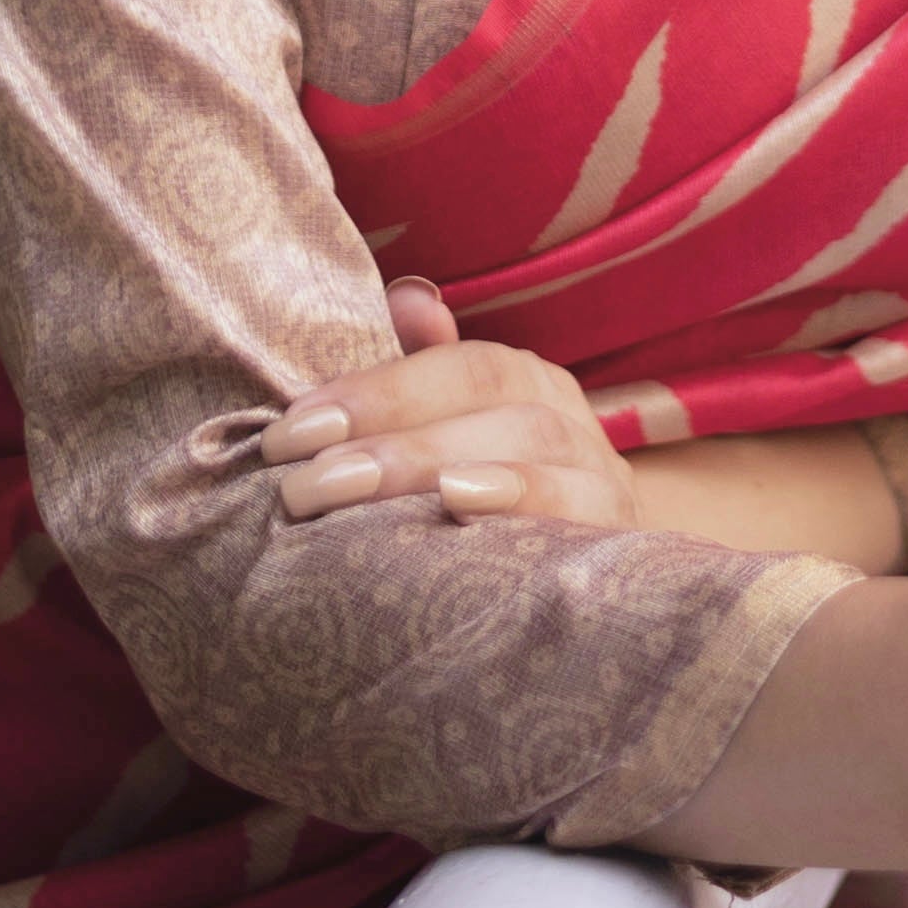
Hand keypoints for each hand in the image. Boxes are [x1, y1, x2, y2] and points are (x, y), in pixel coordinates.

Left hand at [256, 283, 641, 534]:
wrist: (580, 612)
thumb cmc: (487, 512)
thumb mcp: (450, 444)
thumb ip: (423, 370)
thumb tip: (410, 295)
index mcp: (525, 382)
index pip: (454, 364)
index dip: (374, 390)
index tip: (291, 430)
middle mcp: (568, 415)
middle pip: (488, 393)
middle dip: (385, 431)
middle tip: (302, 481)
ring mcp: (601, 472)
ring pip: (529, 440)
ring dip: (430, 460)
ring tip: (350, 486)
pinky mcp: (616, 531)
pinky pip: (576, 504)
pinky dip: (517, 496)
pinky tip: (455, 505)